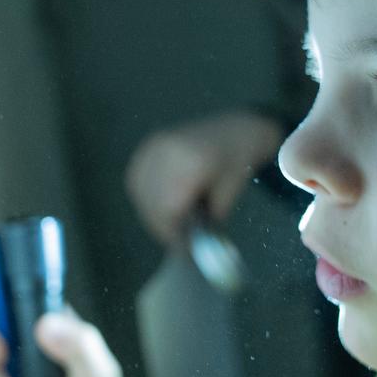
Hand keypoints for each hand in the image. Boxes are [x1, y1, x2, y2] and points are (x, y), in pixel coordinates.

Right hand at [124, 109, 284, 245]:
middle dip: (162, 226)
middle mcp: (165, 151)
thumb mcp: (230, 192)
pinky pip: (137, 180)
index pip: (168, 209)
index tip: (182, 249)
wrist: (237, 127)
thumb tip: (193, 245)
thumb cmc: (239, 158)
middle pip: (150, 203)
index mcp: (189, 161)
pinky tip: (163, 204)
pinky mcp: (148, 146)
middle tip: (177, 241)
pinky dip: (146, 197)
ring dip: (152, 213)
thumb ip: (210, 219)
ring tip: (172, 223)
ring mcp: (153, 146)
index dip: (172, 233)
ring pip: (139, 193)